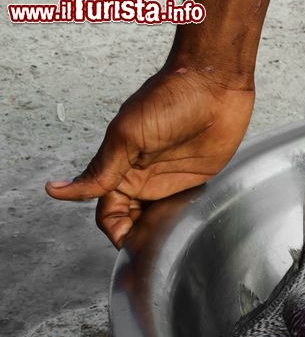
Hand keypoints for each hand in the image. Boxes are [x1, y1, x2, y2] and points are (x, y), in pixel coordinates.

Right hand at [45, 66, 254, 247]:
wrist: (214, 86)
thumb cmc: (171, 99)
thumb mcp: (128, 136)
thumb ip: (102, 170)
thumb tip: (58, 191)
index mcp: (119, 167)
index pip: (106, 210)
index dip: (112, 229)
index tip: (124, 242)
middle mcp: (141, 176)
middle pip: (129, 219)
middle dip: (134, 238)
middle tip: (149, 250)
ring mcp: (168, 180)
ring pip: (154, 217)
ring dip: (156, 233)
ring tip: (166, 246)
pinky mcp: (195, 181)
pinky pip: (181, 208)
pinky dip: (179, 222)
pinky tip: (183, 232)